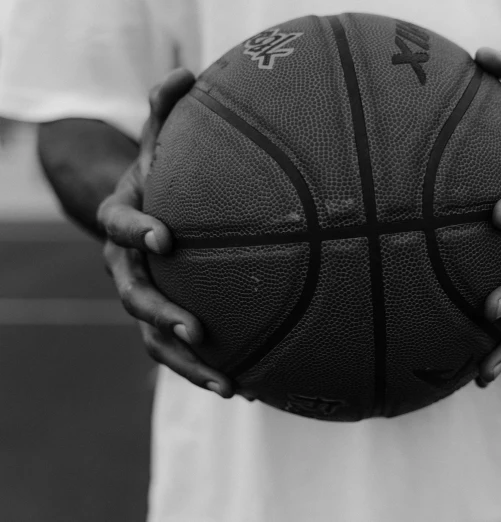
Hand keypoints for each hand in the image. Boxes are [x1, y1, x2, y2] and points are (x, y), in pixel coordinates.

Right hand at [97, 69, 237, 398]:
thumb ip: (165, 111)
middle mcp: (126, 266)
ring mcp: (142, 299)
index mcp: (124, 220)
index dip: (139, 230)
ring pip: (153, 340)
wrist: (143, 215)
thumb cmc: (159, 177)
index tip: (166, 236)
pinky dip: (205, 373)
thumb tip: (186, 71)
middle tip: (195, 329)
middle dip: (161, 314)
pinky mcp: (161, 322)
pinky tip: (249, 389)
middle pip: (135, 296)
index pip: (122, 225)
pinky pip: (177, 354)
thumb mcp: (157, 142)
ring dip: (187, 365)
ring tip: (230, 386)